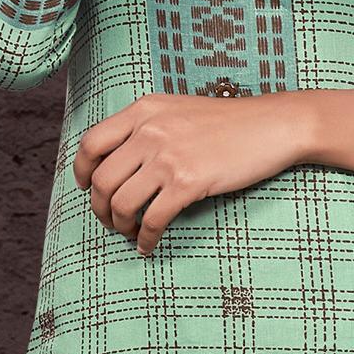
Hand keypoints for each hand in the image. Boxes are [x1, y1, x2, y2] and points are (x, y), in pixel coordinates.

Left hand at [72, 92, 304, 254]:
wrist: (272, 125)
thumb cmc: (228, 122)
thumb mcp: (178, 110)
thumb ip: (147, 127)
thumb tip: (117, 162)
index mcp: (145, 109)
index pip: (91, 143)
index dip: (81, 172)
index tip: (86, 188)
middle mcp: (150, 130)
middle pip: (100, 180)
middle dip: (99, 209)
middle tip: (112, 220)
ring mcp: (168, 156)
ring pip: (120, 203)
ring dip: (120, 226)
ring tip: (131, 232)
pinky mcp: (188, 182)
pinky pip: (151, 221)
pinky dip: (145, 240)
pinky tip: (150, 244)